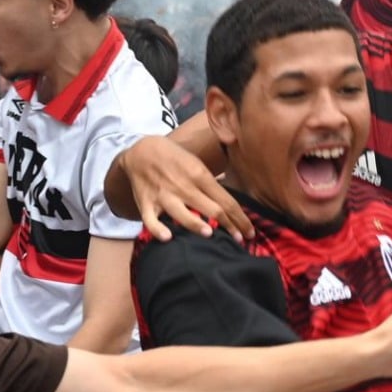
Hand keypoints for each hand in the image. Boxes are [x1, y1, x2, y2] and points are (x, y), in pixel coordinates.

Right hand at [116, 136, 252, 242]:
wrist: (141, 151)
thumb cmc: (175, 159)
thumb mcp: (196, 164)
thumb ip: (211, 184)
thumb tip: (230, 204)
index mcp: (200, 176)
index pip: (227, 201)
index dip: (241, 219)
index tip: (250, 233)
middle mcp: (185, 187)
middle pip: (212, 209)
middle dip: (229, 227)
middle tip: (240, 241)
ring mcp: (165, 196)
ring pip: (183, 213)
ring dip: (196, 224)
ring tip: (210, 234)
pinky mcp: (146, 203)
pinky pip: (151, 220)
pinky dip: (158, 229)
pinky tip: (167, 237)